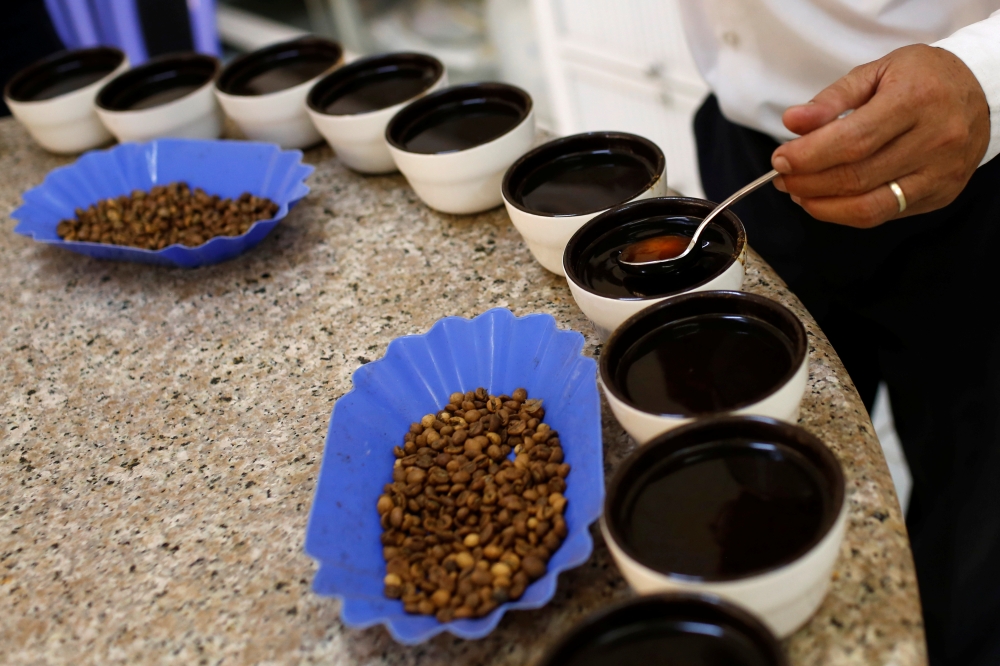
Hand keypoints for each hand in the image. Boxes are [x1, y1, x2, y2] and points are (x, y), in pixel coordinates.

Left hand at [771, 44, 989, 227]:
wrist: (980, 91)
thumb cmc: (921, 78)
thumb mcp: (876, 72)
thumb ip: (832, 98)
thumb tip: (793, 122)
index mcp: (915, 100)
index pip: (852, 140)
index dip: (809, 156)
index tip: (780, 159)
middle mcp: (934, 140)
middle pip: (857, 177)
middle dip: (808, 182)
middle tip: (782, 177)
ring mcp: (940, 173)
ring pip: (869, 207)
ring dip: (822, 205)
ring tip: (799, 192)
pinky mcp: (940, 195)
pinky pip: (885, 214)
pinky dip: (847, 212)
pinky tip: (827, 199)